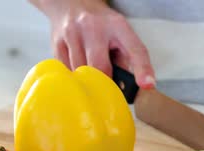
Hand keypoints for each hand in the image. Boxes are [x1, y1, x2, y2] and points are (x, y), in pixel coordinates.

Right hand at [30, 0, 154, 87]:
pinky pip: (67, 71)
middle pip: (100, 67)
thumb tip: (128, 88)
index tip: (147, 85)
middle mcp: (94, 27)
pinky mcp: (56, 43)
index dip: (143, 69)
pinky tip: (78, 65)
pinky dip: (74, 76)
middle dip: (105, 82)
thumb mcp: (121, 35)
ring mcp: (73, 34)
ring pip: (81, 72)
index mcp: (118, 26)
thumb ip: (127, 59)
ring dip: (88, 79)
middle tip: (107, 88)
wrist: (71, 4)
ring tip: (91, 67)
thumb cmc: (101, 25)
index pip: (135, 49)